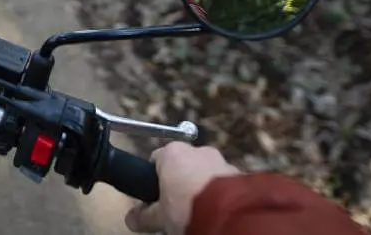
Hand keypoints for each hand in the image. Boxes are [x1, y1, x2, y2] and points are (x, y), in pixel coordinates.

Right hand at [125, 142, 240, 233]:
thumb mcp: (160, 217)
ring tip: (200, 211)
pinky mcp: (240, 174)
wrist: (230, 217)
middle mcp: (197, 150)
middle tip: (177, 207)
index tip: (155, 198)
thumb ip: (143, 215)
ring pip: (204, 173)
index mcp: (172, 153)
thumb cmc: (187, 209)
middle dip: (180, 183)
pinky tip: (216, 210)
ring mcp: (220, 160)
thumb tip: (131, 219)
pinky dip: (219, 193)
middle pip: (182, 165)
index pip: (155, 160)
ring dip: (201, 188)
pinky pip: (223, 182)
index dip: (153, 180)